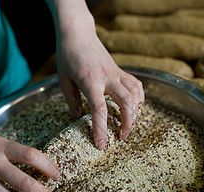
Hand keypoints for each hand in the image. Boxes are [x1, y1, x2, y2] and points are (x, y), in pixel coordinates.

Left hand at [48, 0, 144, 148]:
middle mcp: (107, 77)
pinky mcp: (121, 71)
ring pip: (136, 94)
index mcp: (90, 81)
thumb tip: (81, 118)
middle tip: (122, 137)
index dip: (101, 129)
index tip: (101, 144)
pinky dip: (139, 99)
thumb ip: (72, 101)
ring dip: (136, 112)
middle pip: (126, 102)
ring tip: (129, 125)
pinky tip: (134, 108)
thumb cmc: (68, 57)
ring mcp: (117, 73)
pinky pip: (137, 86)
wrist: (78, 34)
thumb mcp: (64, 80)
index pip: (99, 109)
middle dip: (128, 123)